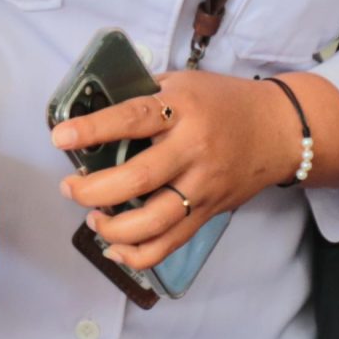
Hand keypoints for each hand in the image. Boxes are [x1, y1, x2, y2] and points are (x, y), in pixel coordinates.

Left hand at [52, 71, 299, 273]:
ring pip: (153, 221)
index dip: (93, 130)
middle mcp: (194, 149)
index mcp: (183, 109)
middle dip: (93, 189)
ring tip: (92, 218)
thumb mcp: (184, 85)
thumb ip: (144, 97)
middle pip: (138, 178)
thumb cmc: (223, 102)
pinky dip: (138, 254)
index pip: (132, 119)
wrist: (278, 130)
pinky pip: (170, 243)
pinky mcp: (209, 212)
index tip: (60, 138)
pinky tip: (115, 247)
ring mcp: (203, 185)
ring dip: (112, 227)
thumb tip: (91, 112)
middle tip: (69, 188)